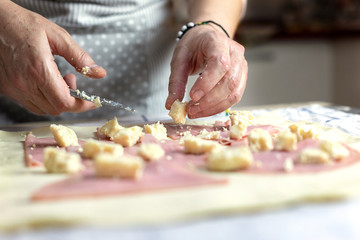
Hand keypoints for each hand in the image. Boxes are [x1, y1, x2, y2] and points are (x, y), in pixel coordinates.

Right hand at [0, 1, 105, 115]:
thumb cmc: (24, 25)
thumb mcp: (58, 36)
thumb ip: (80, 57)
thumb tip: (99, 73)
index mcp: (39, 69)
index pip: (64, 102)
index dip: (82, 105)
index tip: (92, 102)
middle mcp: (24, 83)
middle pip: (56, 109)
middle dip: (71, 101)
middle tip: (72, 81)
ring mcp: (14, 88)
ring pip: (44, 110)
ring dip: (58, 100)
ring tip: (59, 79)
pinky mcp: (7, 90)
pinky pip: (31, 105)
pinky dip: (44, 100)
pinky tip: (46, 83)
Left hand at [165, 24, 247, 118]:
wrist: (207, 38)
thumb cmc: (194, 45)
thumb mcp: (179, 58)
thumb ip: (176, 81)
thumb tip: (171, 104)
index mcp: (217, 41)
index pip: (220, 63)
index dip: (207, 82)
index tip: (192, 96)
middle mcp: (235, 52)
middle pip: (229, 81)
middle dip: (209, 100)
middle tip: (190, 110)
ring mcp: (241, 65)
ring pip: (234, 92)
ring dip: (214, 107)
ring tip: (195, 112)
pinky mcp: (242, 78)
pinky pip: (234, 97)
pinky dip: (219, 107)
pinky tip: (205, 111)